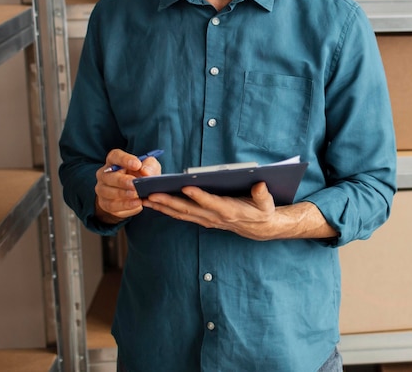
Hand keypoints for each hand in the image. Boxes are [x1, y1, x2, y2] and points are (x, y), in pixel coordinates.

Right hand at [95, 148, 161, 222]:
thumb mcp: (149, 167)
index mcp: (114, 161)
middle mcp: (104, 174)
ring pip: (107, 192)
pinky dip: (125, 205)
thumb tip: (146, 172)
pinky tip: (136, 204)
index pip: (114, 156)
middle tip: (134, 184)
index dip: (124, 159)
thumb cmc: (141, 175)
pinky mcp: (105, 203)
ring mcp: (102, 189)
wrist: (137, 193)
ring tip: (136, 195)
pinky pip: (111, 206)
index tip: (137, 164)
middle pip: (108, 176)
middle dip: (122, 180)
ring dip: (122, 194)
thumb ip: (149, 166)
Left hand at [141, 182, 278, 240]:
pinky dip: (166, 209)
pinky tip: (154, 203)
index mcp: (229, 210)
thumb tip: (260, 185)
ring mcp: (206, 219)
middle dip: (168, 202)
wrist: (259, 228)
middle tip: (151, 195)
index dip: (198, 196)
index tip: (185, 186)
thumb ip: (262, 194)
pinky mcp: (202, 219)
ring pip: (181, 213)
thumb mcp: (267, 202)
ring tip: (144, 198)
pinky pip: (181, 215)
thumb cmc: (262, 211)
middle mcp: (214, 217)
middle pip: (188, 209)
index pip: (211, 202)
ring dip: (162, 207)